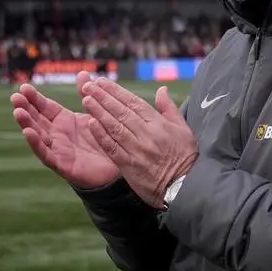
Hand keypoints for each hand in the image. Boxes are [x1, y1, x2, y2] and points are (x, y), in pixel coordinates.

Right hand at [11, 73, 119, 189]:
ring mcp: (58, 150)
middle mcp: (57, 135)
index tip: (24, 87)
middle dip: (25, 108)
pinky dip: (36, 144)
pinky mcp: (62, 165)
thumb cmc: (103, 141)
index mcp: (63, 121)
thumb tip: (83, 73)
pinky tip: (28, 133)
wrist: (117, 168)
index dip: (34, 98)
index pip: (45, 107)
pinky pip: (46, 155)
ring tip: (18, 112)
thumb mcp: (94, 114)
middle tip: (15, 97)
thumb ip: (87, 94)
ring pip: (38, 136)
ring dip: (26, 124)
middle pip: (37, 120)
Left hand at [81, 77, 197, 207]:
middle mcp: (146, 134)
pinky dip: (101, 135)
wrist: (184, 188)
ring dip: (99, 112)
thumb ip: (169, 108)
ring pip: (114, 127)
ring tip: (86, 100)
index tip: (103, 82)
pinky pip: (112, 148)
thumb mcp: (184, 129)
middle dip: (103, 97)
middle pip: (121, 112)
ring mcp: (136, 150)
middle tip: (88, 86)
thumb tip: (161, 89)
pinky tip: (91, 124)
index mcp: (159, 124)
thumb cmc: (185, 158)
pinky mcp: (129, 166)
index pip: (134, 103)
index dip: (116, 91)